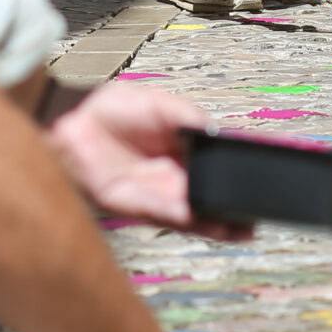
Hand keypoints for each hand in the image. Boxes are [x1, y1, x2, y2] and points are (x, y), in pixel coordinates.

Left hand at [47, 83, 251, 241]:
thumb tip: (214, 130)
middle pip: (210, 198)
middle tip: (256, 214)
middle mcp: (174, 178)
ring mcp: (158, 195)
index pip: (217, 169)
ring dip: (217, 223)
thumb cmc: (110, 113)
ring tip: (241, 228)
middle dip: (234, 210)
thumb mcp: (158, 104)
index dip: (236, 177)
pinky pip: (168, 215)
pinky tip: (203, 218)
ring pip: (195, 214)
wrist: (74, 126)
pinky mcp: (139, 206)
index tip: (258, 182)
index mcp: (184, 151)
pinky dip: (187, 219)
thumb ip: (187, 115)